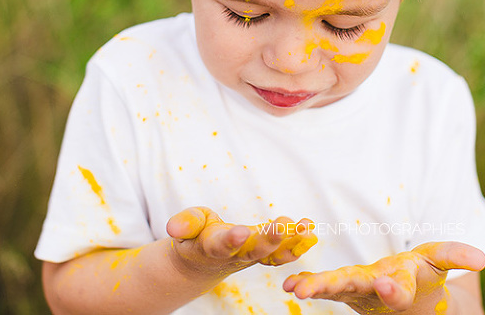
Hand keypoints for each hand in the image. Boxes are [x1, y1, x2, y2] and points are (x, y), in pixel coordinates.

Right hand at [166, 207, 317, 277]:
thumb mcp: (186, 226)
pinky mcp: (265, 253)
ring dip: (291, 242)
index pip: (221, 245)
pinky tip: (311, 230)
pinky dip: (298, 243)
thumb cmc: (195, 235)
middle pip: (253, 250)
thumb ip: (185, 224)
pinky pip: (283, 251)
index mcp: (213, 247)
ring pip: (273, 252)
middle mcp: (236, 255)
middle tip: (282, 225)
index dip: (230, 239)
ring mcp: (252, 255)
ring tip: (307, 228)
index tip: (240, 232)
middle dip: (269, 239)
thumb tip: (173, 227)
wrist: (204, 261)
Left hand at [283, 242, 484, 313]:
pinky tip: (288, 284)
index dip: (393, 288)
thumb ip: (456, 256)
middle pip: (353, 290)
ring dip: (314, 287)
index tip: (387, 284)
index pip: (397, 291)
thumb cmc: (425, 276)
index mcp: (401, 288)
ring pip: (334, 289)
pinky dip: (308, 283)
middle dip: (332, 288)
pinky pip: (324, 285)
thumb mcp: (441, 262)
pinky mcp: (343, 287)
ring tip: (294, 288)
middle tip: (311, 291)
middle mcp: (375, 293)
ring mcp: (356, 292)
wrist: (410, 297)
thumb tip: (483, 258)